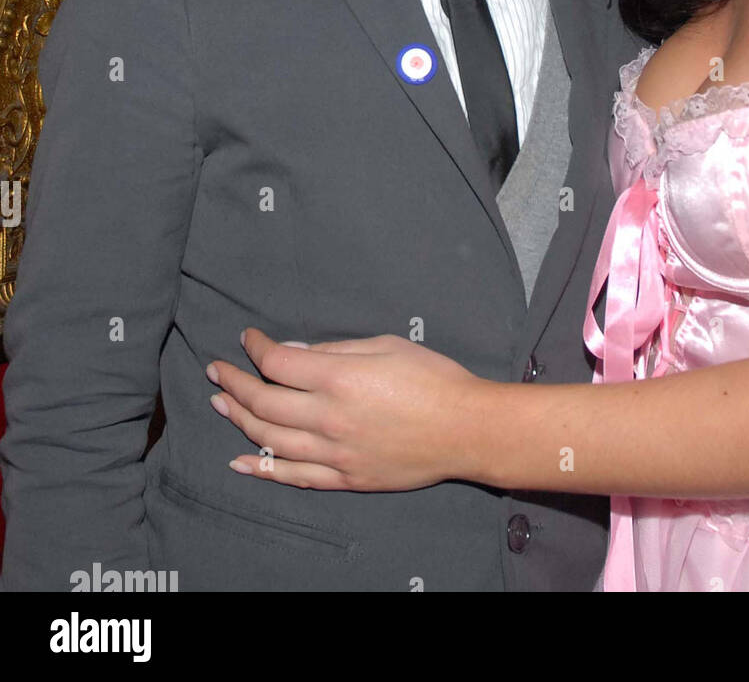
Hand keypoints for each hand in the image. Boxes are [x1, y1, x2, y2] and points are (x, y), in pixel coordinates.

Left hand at [205, 328, 480, 490]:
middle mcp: (329, 417)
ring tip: (219, 405)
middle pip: (264, 402)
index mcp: (340, 378)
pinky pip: (294, 476)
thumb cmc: (433, 378)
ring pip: (269, 440)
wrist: (465, 428)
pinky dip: (262, 469)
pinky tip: (240, 462)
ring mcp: (335, 452)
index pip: (278, 363)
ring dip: (238, 420)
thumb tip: (296, 353)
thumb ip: (337, 349)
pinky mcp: (345, 477)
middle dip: (234, 382)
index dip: (256, 347)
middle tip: (216, 371)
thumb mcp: (386, 345)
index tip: (248, 338)